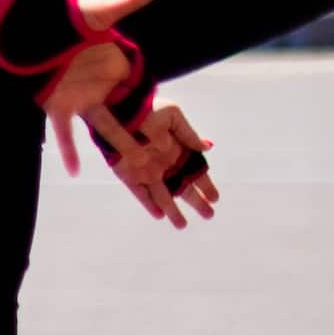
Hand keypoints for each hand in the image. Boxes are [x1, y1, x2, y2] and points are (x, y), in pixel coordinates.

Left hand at [82, 98, 215, 224]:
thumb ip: (188, 134)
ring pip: (162, 195)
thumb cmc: (146, 109)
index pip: (196, 172)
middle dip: (196, 202)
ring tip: (182, 225)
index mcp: (177, 150)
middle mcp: (164, 163)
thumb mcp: (172, 116)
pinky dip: (148, 204)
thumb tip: (207, 148)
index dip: (206, 185)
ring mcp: (146, 170)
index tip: (215, 198)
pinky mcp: (128, 174)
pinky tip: (159, 215)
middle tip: (209, 215)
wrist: (117, 110)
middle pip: (183, 187)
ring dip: (173, 210)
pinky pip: (140, 192)